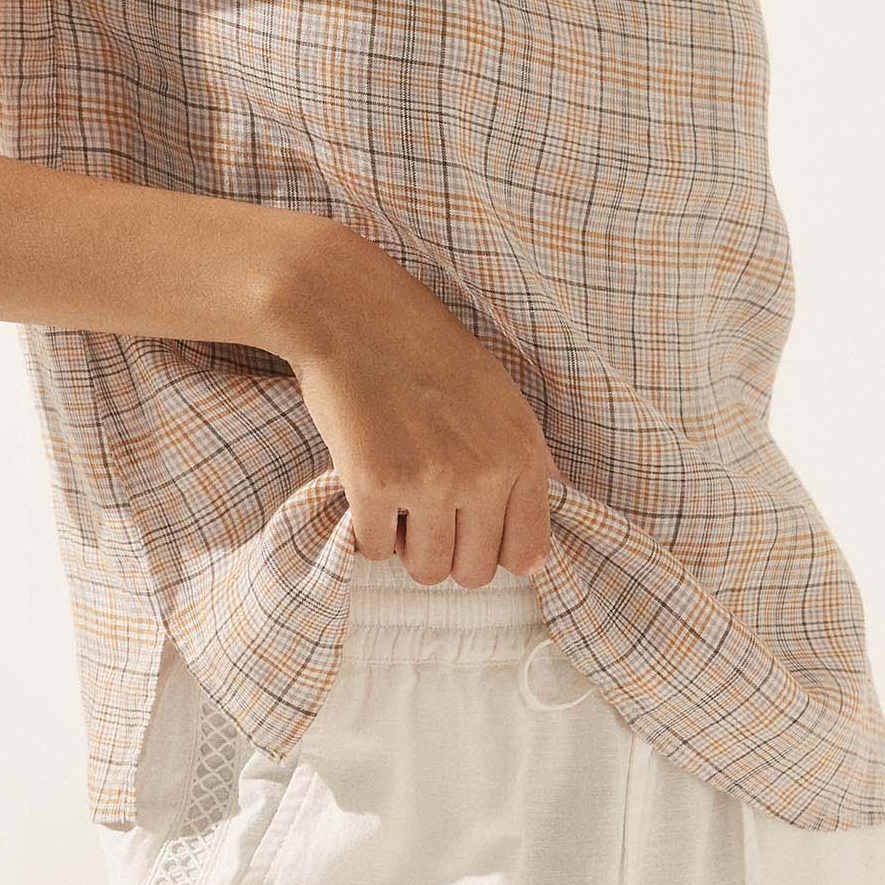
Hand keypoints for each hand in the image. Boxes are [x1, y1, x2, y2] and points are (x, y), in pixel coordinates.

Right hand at [279, 228, 556, 584]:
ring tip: (394, 497)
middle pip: (471, 572)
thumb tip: (533, 559)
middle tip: (420, 508)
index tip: (465, 526)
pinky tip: (365, 485)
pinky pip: (374, 549)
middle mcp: (485, 472)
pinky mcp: (374, 484)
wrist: (351, 312)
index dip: (490, 548)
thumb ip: (523, 469)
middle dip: (444, 551)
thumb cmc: (424, 350)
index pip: (525, 555)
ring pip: (424, 570)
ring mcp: (429, 481)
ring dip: (404, 545)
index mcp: (523, 452)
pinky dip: (366, 529)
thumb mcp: (500, 398)